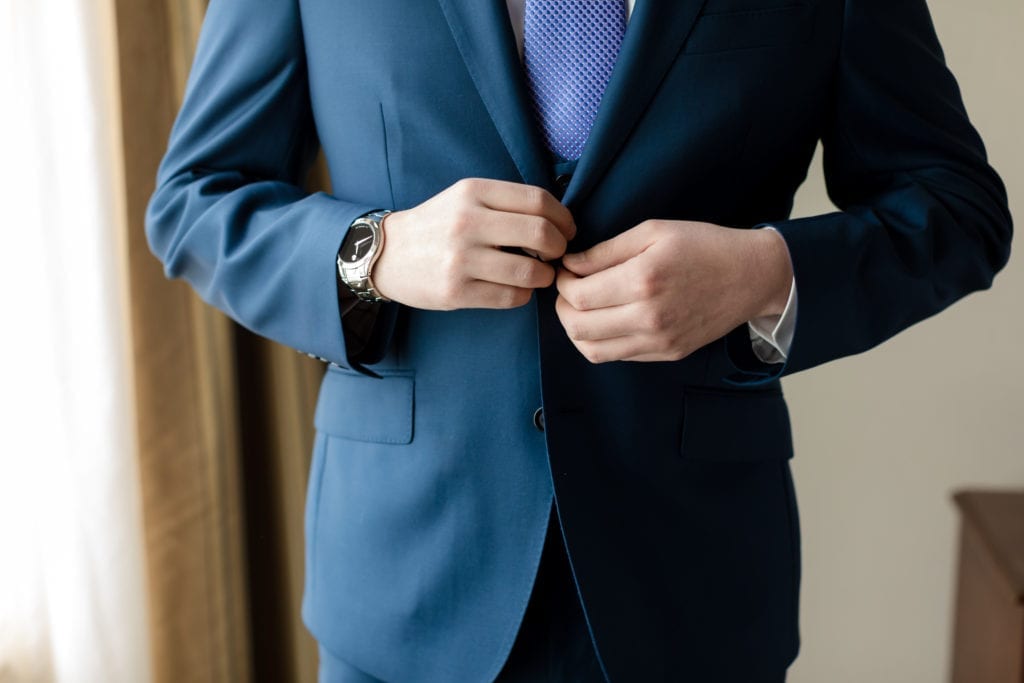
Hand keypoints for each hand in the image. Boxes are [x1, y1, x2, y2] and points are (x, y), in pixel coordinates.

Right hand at [372, 178, 575, 309]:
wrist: (387, 253)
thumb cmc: (438, 225)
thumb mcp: (466, 198)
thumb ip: (506, 203)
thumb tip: (558, 221)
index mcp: (473, 192)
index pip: (538, 200)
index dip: (563, 218)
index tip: (566, 230)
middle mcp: (467, 222)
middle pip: (541, 234)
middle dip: (560, 248)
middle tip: (557, 254)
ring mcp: (461, 259)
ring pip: (530, 271)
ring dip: (545, 276)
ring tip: (539, 274)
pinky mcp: (456, 291)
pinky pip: (511, 297)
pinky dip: (523, 295)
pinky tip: (517, 288)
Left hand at [555, 220, 792, 362]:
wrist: (750, 276)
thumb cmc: (702, 245)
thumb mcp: (653, 231)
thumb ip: (606, 250)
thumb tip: (570, 264)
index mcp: (643, 280)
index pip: (576, 295)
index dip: (561, 282)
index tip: (566, 269)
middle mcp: (648, 317)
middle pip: (577, 326)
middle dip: (562, 306)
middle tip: (569, 288)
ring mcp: (658, 341)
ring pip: (591, 350)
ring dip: (576, 329)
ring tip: (583, 307)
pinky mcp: (666, 353)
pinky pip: (616, 356)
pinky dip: (600, 341)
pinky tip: (606, 319)